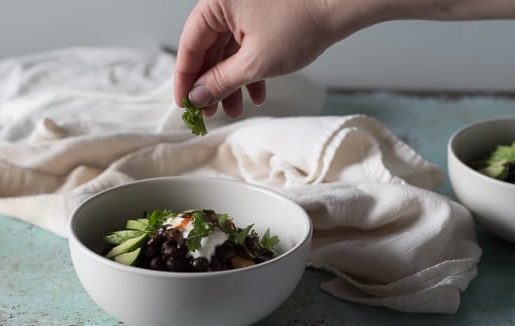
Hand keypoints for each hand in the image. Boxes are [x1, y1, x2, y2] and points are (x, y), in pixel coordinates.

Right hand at [173, 0, 340, 117]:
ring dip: (231, 82)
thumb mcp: (255, 62)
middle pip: (208, 50)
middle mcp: (226, 1)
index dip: (186, 79)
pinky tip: (256, 94)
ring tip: (235, 110)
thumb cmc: (302, 22)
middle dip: (212, 85)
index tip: (185, 104)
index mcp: (216, 2)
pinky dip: (248, 70)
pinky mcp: (261, 15)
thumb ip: (221, 82)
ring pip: (227, 51)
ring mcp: (244, 7)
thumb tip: (198, 98)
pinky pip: (244, 46)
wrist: (341, 4)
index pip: (189, 45)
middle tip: (210, 113)